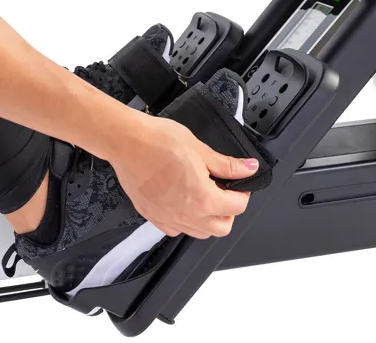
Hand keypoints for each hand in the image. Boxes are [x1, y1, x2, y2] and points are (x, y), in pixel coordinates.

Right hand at [108, 114, 258, 238]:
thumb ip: (227, 165)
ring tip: (204, 197)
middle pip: (221, 228)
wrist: (126, 141)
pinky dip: (185, 221)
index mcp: (203, 199)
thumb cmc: (158, 142)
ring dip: (208, 219)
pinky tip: (183, 202)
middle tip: (224, 192)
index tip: (239, 184)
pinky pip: (175, 230)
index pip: (237, 207)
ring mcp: (168, 218)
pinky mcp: (152, 216)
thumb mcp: (201, 149)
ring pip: (199, 233)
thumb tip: (248, 168)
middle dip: (229, 212)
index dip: (243, 194)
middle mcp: (186, 215)